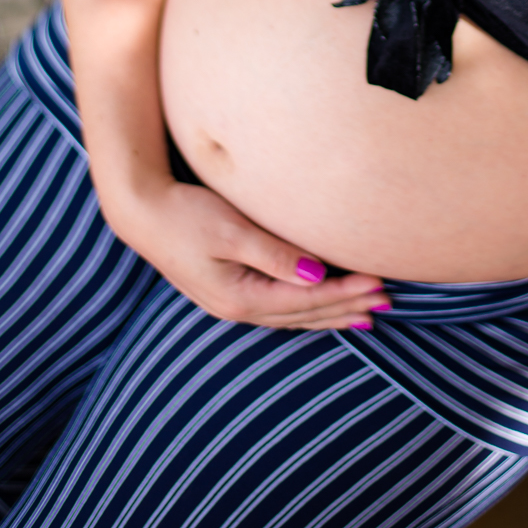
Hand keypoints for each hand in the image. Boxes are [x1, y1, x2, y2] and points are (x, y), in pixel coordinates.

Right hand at [109, 175, 389, 328]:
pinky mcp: (227, 290)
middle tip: (387, 303)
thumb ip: (276, 255)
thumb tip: (318, 276)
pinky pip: (278, 307)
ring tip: (365, 313)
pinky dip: (306, 308)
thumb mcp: (232, 231)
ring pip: (293, 315)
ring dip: (330, 313)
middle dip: (347, 309)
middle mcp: (237, 308)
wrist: (140, 212)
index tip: (380, 283)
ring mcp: (230, 303)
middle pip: (305, 314)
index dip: (346, 293)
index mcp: (240, 297)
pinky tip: (318, 304)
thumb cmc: (184, 214)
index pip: (308, 300)